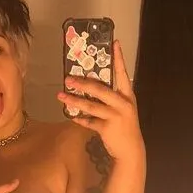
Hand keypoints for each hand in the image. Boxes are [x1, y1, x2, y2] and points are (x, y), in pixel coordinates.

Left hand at [58, 40, 143, 162]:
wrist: (131, 150)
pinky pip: (89, 122)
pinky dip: (80, 119)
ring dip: (74, 101)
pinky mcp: (107, 128)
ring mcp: (115, 116)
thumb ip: (111, 98)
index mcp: (127, 95)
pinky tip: (72, 116)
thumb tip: (90, 85)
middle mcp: (123, 103)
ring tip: (61, 96)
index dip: (119, 58)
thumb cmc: (125, 127)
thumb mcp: (123, 109)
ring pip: (91, 106)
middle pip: (100, 89)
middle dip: (83, 83)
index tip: (115, 42)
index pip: (122, 73)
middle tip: (68, 78)